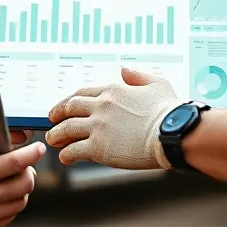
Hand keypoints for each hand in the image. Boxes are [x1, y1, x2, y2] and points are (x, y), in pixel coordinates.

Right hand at [0, 109, 46, 226]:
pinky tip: (1, 197)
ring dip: (22, 189)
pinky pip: (9, 217)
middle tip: (24, 165)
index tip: (39, 148)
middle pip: (25, 183)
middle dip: (30, 171)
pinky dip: (11, 205)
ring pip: (20, 202)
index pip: (16, 162)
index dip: (32, 153)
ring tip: (13, 180)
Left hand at [45, 67, 182, 169]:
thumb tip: (123, 70)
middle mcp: (101, 106)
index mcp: (112, 90)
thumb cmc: (170, 111)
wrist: (174, 133)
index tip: (64, 107)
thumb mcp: (157, 84)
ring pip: (66, 129)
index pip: (82, 93)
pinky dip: (66, 154)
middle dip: (57, 115)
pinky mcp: (99, 148)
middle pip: (69, 108)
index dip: (69, 101)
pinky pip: (74, 150)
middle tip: (52, 121)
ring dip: (56, 135)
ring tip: (53, 140)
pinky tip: (65, 157)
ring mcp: (98, 127)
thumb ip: (137, 76)